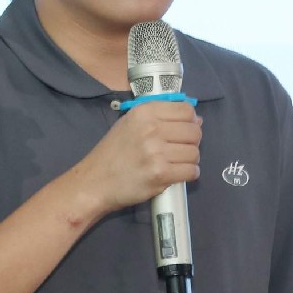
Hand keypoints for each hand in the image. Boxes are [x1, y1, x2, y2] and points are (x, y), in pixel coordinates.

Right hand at [69, 101, 201, 214]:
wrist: (95, 181)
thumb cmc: (113, 153)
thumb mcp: (130, 123)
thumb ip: (160, 118)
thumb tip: (197, 120)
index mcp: (145, 112)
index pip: (186, 110)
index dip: (191, 121)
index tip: (185, 130)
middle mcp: (152, 129)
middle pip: (194, 132)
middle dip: (192, 142)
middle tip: (180, 150)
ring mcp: (157, 152)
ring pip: (194, 153)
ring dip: (190, 160)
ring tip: (176, 163)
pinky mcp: (161, 174)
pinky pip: (191, 171)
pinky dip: (189, 174)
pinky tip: (177, 174)